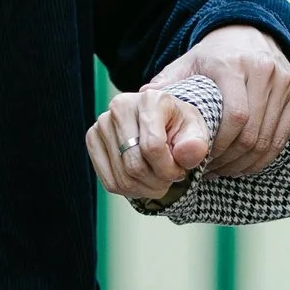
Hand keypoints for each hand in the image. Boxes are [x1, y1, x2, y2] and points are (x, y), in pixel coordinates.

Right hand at [85, 86, 210, 201]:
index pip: (153, 147)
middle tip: (169, 177)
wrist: (162, 122)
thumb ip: (196, 145)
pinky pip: (109, 182)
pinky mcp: (92, 139)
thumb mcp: (196, 133)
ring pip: (122, 178)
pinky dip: (129, 190)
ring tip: (157, 178)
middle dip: (158, 182)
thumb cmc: (180, 128)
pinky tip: (141, 180)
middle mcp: (120, 107)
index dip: (169, 169)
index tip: (180, 169)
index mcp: (150, 100)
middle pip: (135, 166)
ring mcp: (102, 123)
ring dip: (145, 189)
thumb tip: (186, 154)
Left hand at [145, 25, 289, 175]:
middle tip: (211, 172)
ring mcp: (284, 83)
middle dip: (231, 160)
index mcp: (233, 65)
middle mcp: (263, 71)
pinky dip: (264, 157)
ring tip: (225, 170)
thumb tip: (140, 102)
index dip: (221, 147)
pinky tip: (244, 163)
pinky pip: (283, 137)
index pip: (236, 116)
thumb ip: (165, 85)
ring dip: (246, 163)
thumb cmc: (211, 56)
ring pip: (269, 139)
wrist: (248, 32)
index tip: (202, 161)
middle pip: (253, 133)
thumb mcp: (185, 64)